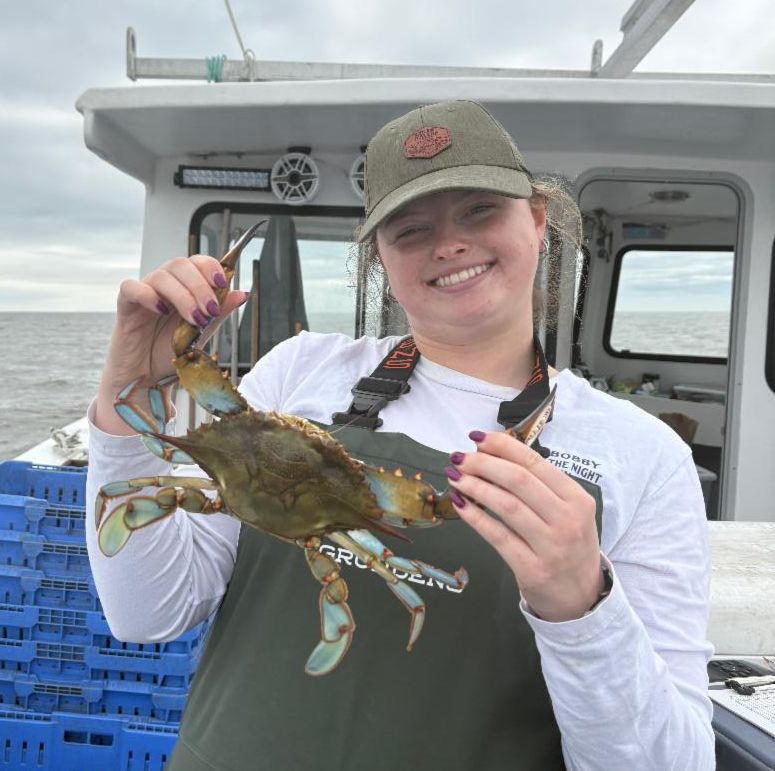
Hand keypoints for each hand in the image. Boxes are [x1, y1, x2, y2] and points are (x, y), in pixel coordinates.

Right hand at [94, 254, 247, 433]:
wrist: (146, 381)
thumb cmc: (170, 355)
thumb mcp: (201, 335)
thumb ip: (218, 314)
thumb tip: (242, 294)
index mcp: (184, 289)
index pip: (196, 263)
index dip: (210, 267)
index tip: (223, 283)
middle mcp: (164, 287)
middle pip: (179, 265)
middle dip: (200, 285)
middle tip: (209, 310)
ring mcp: (144, 295)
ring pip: (160, 276)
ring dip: (182, 295)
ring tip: (194, 319)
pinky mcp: (125, 307)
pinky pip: (130, 287)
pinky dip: (147, 294)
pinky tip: (162, 310)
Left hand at [445, 432, 603, 621]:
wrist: (582, 597)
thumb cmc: (569, 546)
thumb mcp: (568, 511)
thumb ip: (539, 486)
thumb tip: (494, 455)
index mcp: (576, 499)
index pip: (534, 463)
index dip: (502, 447)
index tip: (477, 438)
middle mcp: (567, 520)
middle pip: (518, 480)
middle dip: (483, 464)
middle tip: (459, 458)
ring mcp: (551, 546)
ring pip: (506, 506)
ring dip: (475, 486)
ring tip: (455, 476)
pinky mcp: (532, 569)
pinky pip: (497, 536)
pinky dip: (475, 517)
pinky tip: (460, 504)